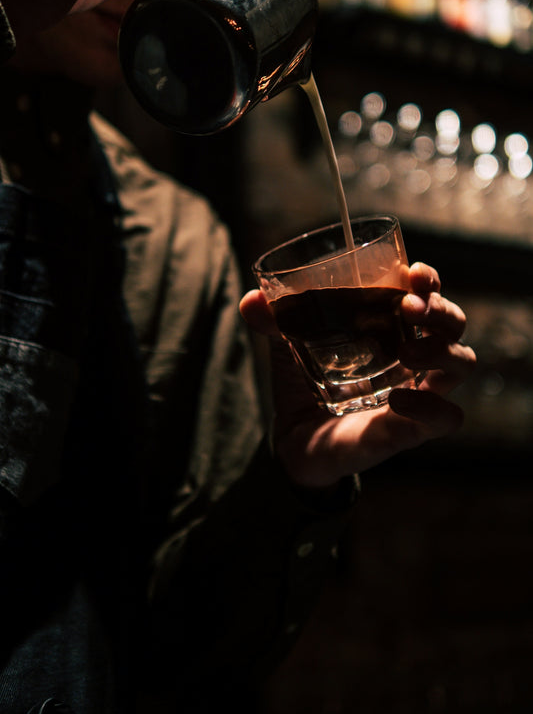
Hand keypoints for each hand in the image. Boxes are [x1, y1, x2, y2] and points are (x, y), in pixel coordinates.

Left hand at [240, 262, 475, 489]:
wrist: (294, 440)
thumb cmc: (304, 383)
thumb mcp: (288, 345)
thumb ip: (274, 320)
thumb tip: (251, 299)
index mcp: (392, 326)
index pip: (428, 294)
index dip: (429, 280)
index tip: (414, 272)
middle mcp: (414, 355)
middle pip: (454, 324)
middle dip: (441, 309)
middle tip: (410, 308)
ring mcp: (419, 391)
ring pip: (462, 363)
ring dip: (440, 350)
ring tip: (406, 350)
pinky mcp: (412, 429)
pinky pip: (447, 417)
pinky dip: (431, 406)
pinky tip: (400, 399)